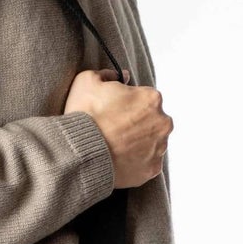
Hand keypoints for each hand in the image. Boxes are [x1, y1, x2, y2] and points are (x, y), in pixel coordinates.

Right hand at [63, 67, 173, 188]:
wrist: (80, 154)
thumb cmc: (84, 116)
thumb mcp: (87, 81)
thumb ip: (108, 74)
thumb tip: (121, 76)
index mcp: (151, 98)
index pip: (145, 98)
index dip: (127, 104)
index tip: (114, 112)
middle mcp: (162, 122)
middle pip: (153, 121)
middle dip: (137, 124)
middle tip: (114, 131)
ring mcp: (159, 148)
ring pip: (152, 143)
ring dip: (138, 144)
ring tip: (115, 148)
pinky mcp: (152, 169)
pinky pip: (147, 164)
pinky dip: (136, 163)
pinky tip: (119, 161)